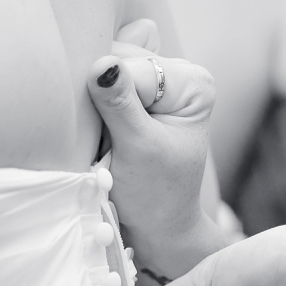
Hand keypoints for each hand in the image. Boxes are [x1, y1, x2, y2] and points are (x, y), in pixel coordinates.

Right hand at [86, 20, 223, 280]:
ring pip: (105, 69)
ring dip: (93, 100)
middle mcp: (178, 74)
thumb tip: (103, 64)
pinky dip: (94, 105)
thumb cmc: (154, 195)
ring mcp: (158, 83)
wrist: (157, 227)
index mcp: (192, 83)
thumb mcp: (137, 149)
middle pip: (119, 58)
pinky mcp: (138, 95)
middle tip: (108, 136)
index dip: (108, 96)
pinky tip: (102, 129)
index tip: (114, 134)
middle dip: (101, 93)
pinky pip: (102, 84)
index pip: (131, 65)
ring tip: (106, 136)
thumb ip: (120, 104)